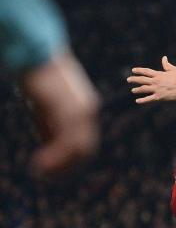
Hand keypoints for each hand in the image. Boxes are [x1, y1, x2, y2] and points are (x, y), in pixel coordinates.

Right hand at [22, 50, 99, 176]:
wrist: (36, 49)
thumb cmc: (36, 73)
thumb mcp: (44, 103)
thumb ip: (50, 123)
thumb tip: (50, 146)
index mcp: (85, 109)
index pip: (86, 141)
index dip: (72, 160)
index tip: (56, 171)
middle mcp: (87, 111)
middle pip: (86, 148)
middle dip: (69, 167)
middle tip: (49, 178)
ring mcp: (79, 111)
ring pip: (78, 148)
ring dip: (61, 165)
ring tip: (42, 174)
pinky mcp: (66, 110)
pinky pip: (66, 140)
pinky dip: (55, 156)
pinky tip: (39, 164)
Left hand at [127, 56, 175, 102]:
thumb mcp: (174, 69)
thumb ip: (167, 65)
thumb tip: (164, 58)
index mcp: (159, 74)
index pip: (146, 71)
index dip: (139, 70)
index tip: (133, 70)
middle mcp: (155, 81)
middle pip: (142, 80)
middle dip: (134, 79)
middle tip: (128, 79)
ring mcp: (156, 89)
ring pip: (143, 89)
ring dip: (137, 90)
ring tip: (133, 90)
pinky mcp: (159, 97)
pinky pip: (149, 99)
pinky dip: (143, 100)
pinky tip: (137, 101)